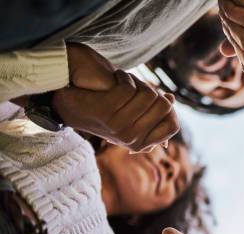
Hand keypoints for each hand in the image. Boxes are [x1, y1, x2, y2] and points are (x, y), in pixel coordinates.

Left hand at [53, 43, 178, 151]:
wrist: (69, 105)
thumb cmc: (102, 108)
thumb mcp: (129, 116)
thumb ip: (150, 112)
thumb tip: (171, 99)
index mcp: (140, 143)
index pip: (173, 126)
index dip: (169, 108)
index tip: (157, 98)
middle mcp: (131, 139)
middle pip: (163, 106)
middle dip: (153, 91)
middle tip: (137, 88)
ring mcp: (119, 127)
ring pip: (148, 94)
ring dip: (137, 82)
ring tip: (123, 82)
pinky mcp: (106, 112)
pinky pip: (129, 88)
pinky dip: (123, 76)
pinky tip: (114, 78)